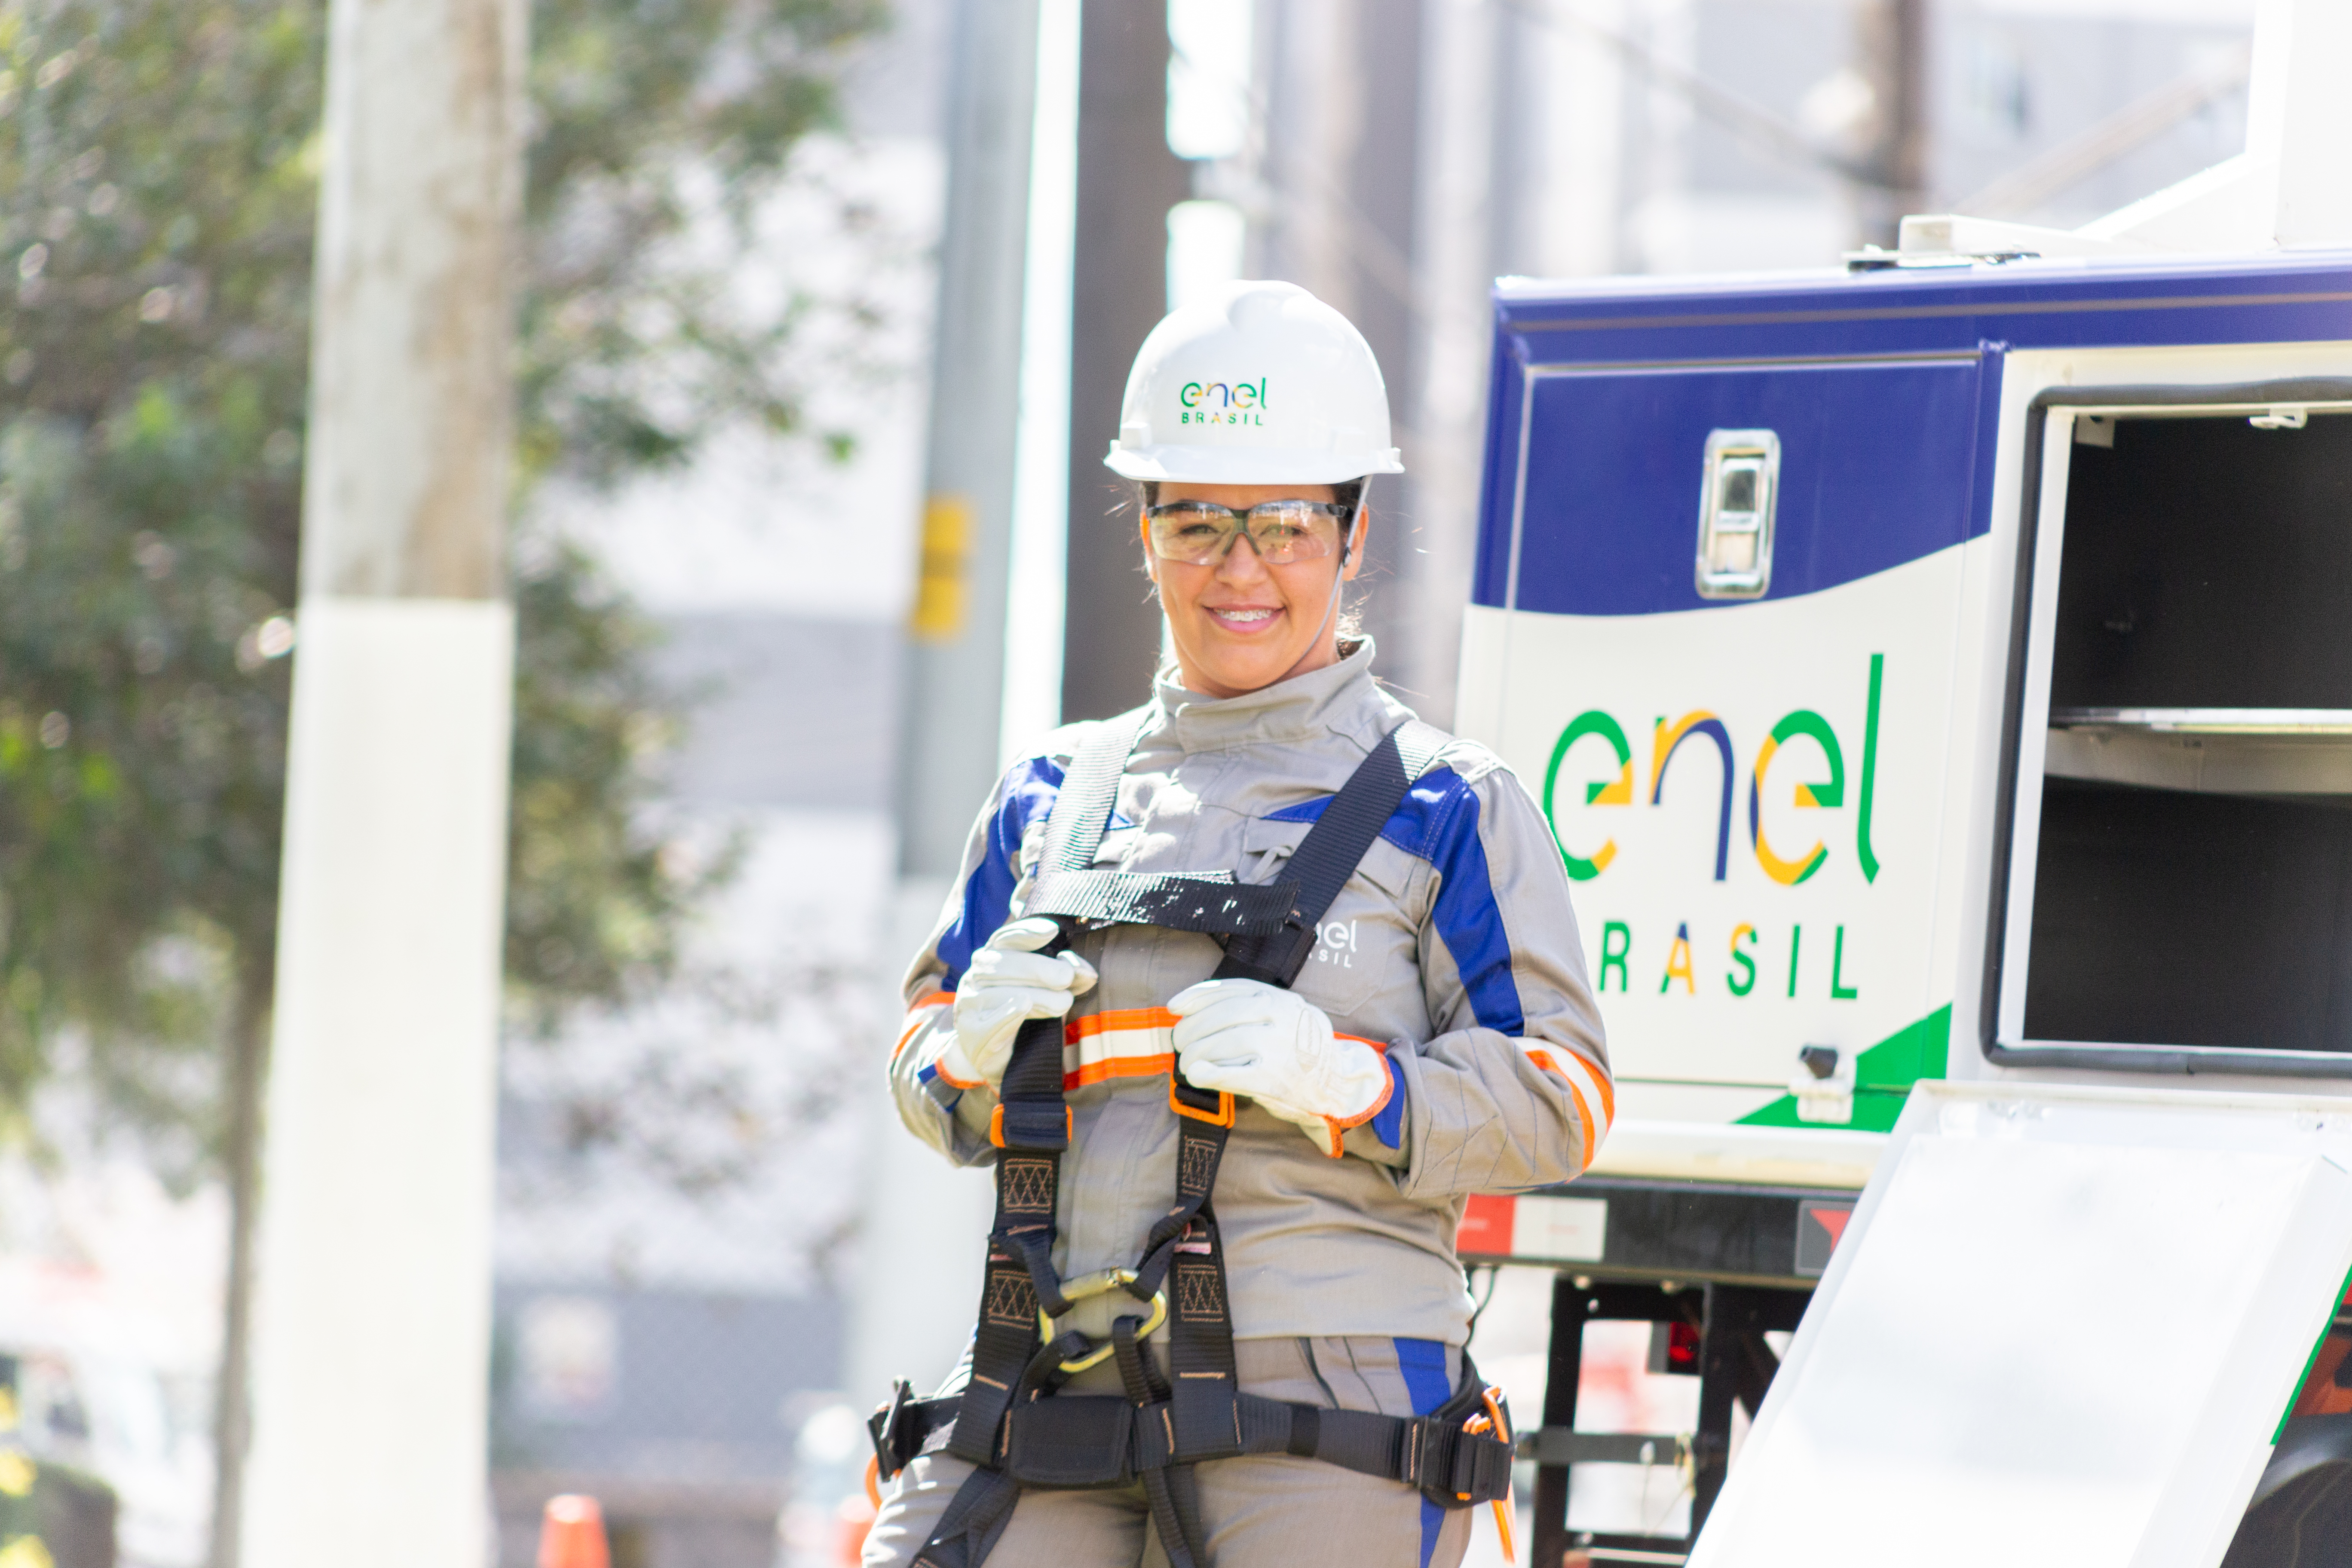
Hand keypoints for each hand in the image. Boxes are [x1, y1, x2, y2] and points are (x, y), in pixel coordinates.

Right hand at [937, 917, 1096, 1087]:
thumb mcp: (1047, 989)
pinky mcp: (970, 1031)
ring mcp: (970, 1002)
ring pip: (999, 992)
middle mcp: (978, 974)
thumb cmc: (1024, 1013)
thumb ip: (1066, 977)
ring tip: (1062, 1003)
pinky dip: (1006, 1014)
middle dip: (1038, 968)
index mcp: (995, 956)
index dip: (1028, 932)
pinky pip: (987, 1022)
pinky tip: (1022, 1006)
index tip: (1052, 930)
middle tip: (1066, 977)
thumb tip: (1088, 973)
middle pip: (1004, 963)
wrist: (992, 1055)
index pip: (1007, 938)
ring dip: (1035, 995)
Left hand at [1169, 978, 1388, 1154]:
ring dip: (1196, 1052)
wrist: (1341, 1082)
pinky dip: (1210, 1073)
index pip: (1231, 990)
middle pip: (1223, 1016)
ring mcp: (1280, 1047)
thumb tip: (1190, 1009)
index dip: (1197, 997)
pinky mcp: (1276, 1078)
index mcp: (1282, 998)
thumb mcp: (1286, 1015)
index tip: (1175, 1006)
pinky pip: (1234, 1073)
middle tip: (1179, 1042)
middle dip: (1192, 1028)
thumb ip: (1250, 1007)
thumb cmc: (1302, 1049)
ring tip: (1186, 1062)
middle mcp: (1282, 1017)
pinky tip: (1196, 1075)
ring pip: (1225, 1042)